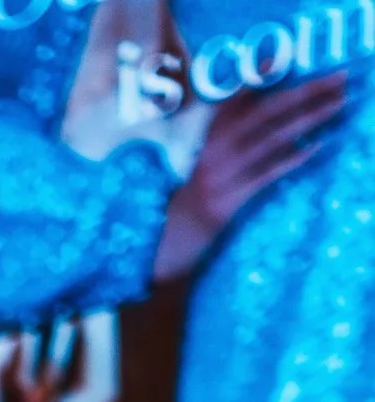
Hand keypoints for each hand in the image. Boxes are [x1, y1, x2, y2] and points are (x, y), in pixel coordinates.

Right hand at [156, 73, 350, 280]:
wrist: (175, 234)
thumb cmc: (197, 191)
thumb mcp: (209, 151)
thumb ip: (231, 123)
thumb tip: (263, 90)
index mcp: (210, 136)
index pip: (236, 99)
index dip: (258, 78)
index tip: (280, 60)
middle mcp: (216, 150)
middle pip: (266, 112)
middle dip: (304, 93)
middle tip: (334, 80)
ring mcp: (225, 174)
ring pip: (273, 138)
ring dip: (308, 119)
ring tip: (335, 106)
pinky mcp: (232, 198)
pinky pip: (267, 174)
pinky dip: (291, 160)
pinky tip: (313, 147)